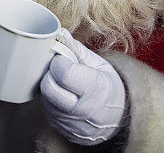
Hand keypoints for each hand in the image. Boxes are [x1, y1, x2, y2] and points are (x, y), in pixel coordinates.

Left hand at [39, 28, 126, 145]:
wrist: (119, 118)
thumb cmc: (108, 86)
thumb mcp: (100, 64)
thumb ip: (77, 49)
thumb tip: (60, 32)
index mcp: (96, 89)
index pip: (64, 73)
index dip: (59, 62)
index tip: (63, 59)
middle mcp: (83, 110)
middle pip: (48, 88)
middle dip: (49, 74)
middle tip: (58, 70)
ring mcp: (71, 123)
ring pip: (44, 99)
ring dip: (49, 87)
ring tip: (61, 83)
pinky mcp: (62, 130)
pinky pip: (47, 111)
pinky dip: (50, 101)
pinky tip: (61, 95)